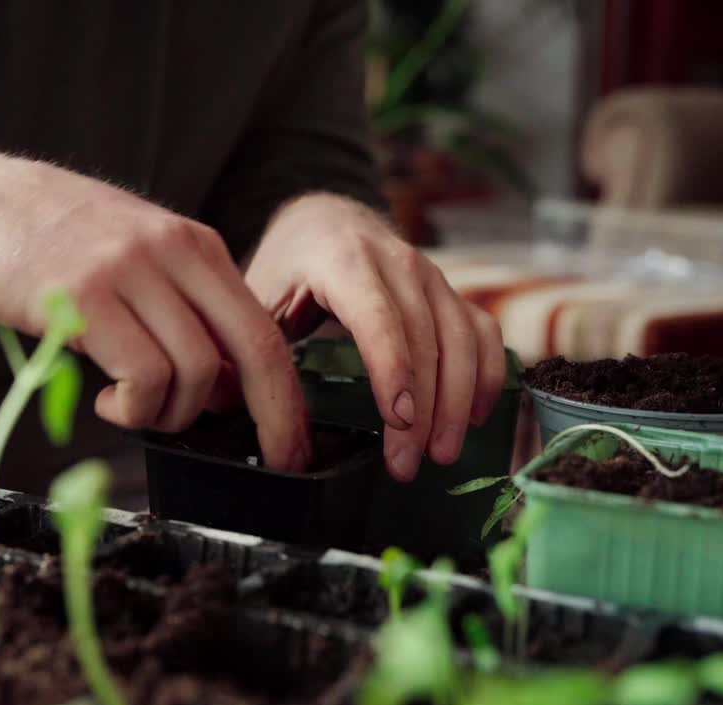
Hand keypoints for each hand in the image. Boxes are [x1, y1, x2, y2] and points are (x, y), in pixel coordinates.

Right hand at [0, 151, 310, 469]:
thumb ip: (184, 307)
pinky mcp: (83, 296)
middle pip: (254, 350)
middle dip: (274, 417)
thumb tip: (225, 385)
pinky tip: (104, 399)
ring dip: (171, 414)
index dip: (288, 395)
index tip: (291, 442)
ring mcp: (129, 271)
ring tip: (133, 408)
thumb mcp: (138, 254)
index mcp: (195, 245)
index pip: (264, 328)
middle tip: (272, 460)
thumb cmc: (54, 241)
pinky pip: (141, 376)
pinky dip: (132, 408)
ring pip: (195, 372)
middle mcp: (173, 251)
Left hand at [243, 193, 505, 480]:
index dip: (393, 370)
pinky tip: (475, 419)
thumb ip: (254, 342)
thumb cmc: (287, 268)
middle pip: (424, 338)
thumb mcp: (258, 295)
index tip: (398, 422)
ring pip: (462, 338)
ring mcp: (431, 274)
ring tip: (440, 454)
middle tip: (408, 464)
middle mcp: (397, 261)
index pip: (378, 317)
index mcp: (342, 258)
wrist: (323, 222)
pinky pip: (482, 332)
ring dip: (458, 402)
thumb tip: (236, 403)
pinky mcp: (450, 291)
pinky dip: (487, 376)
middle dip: (423, 409)